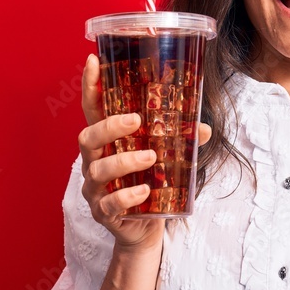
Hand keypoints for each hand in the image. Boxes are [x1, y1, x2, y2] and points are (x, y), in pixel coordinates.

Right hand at [78, 53, 211, 250]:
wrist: (145, 229)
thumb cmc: (151, 184)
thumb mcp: (167, 159)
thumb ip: (182, 141)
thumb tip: (202, 128)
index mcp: (107, 142)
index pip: (92, 110)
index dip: (90, 86)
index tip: (94, 60)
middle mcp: (94, 161)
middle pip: (87, 137)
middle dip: (108, 127)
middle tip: (136, 121)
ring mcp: (95, 188)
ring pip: (97, 170)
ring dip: (124, 161)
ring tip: (151, 158)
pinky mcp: (103, 213)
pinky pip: (109, 204)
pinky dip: (126, 196)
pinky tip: (144, 192)